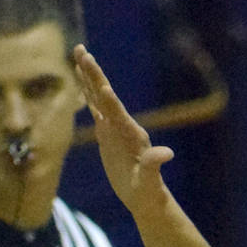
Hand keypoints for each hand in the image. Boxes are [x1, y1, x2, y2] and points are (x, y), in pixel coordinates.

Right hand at [73, 47, 177, 218]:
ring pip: (97, 96)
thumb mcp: (150, 180)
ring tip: (79, 52)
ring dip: (88, 75)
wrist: (144, 194)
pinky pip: (94, 107)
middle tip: (82, 51)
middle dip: (94, 75)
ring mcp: (113, 126)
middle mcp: (122, 124)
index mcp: (131, 134)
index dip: (110, 102)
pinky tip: (80, 78)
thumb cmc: (148, 191)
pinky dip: (87, 92)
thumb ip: (155, 165)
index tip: (102, 87)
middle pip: (104, 95)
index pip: (118, 114)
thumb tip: (167, 154)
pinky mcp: (106, 132)